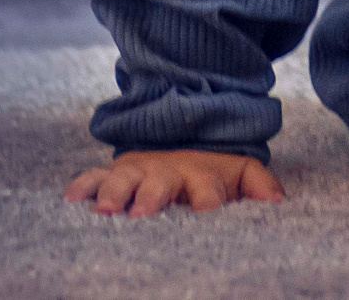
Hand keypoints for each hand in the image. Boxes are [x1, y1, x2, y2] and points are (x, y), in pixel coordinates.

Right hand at [63, 148, 283, 216]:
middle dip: (152, 198)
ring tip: (106, 210)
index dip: (207, 201)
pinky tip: (69, 200)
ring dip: (114, 192)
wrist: (182, 133)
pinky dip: (81, 186)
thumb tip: (279, 202)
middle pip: (160, 185)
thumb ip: (260, 185)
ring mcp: (138, 172)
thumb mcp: (239, 173)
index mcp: (201, 178)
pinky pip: (92, 177)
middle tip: (144, 213)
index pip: (207, 192)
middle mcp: (167, 174)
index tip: (205, 212)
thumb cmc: (210, 170)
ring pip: (123, 180)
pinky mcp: (114, 172)